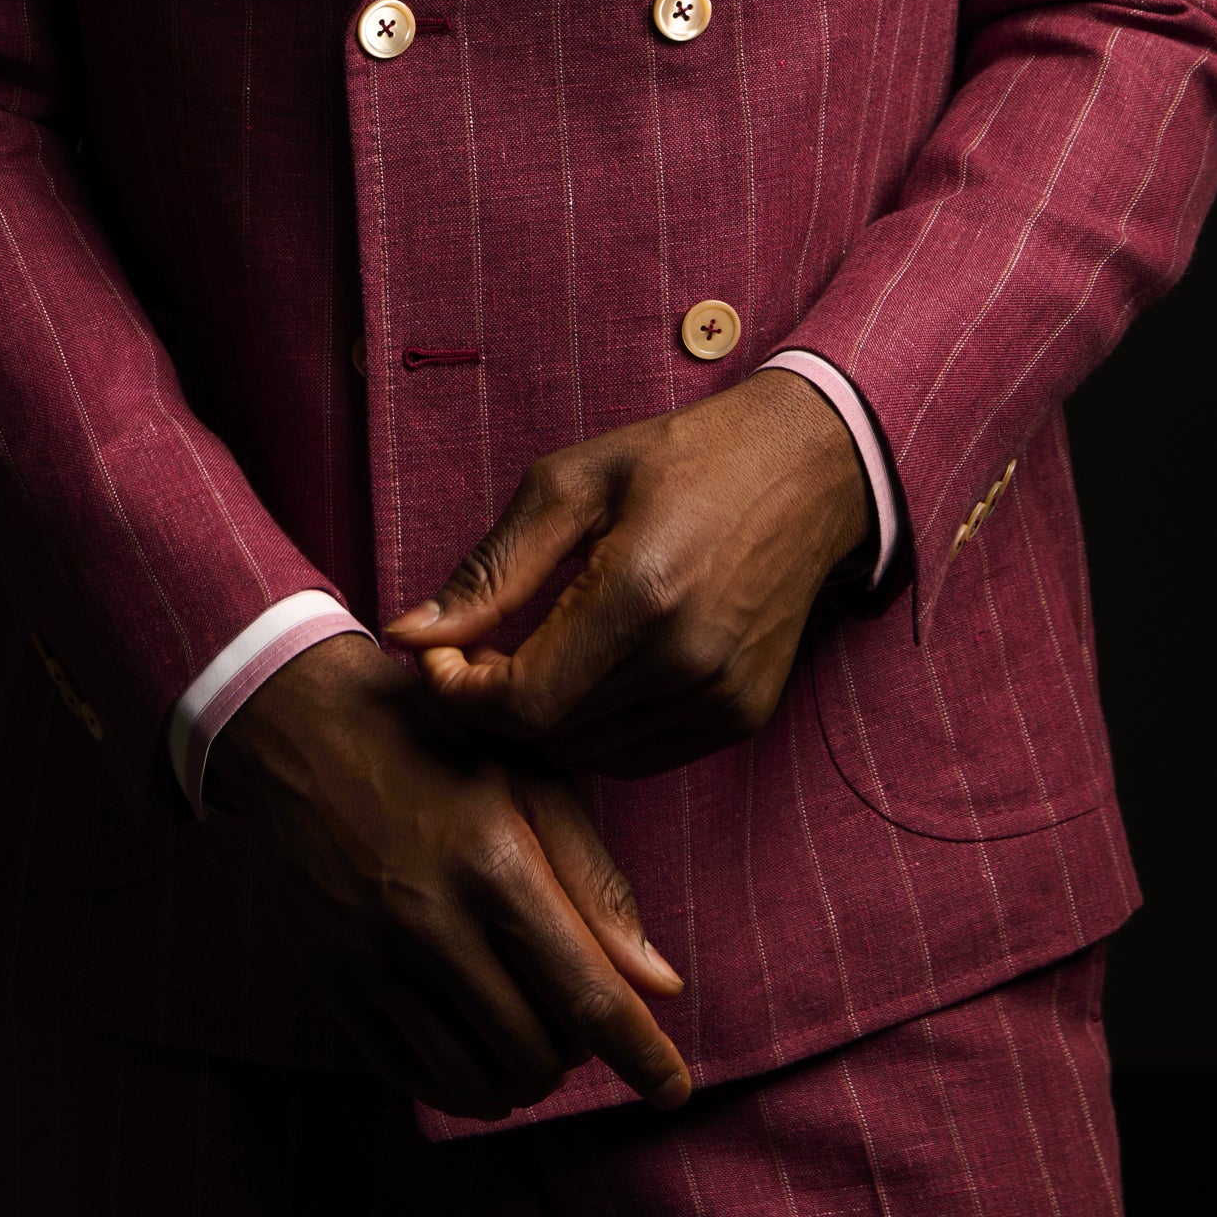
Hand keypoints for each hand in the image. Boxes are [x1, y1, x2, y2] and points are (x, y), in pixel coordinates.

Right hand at [206, 631, 689, 1122]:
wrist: (301, 729)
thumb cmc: (436, 743)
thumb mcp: (531, 779)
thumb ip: (596, 884)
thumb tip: (661, 986)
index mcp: (496, 865)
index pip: (587, 996)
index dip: (642, 1058)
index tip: (675, 1091)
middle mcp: (432, 925)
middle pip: (537, 1051)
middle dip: (578, 1050)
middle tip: (578, 1008)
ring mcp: (374, 962)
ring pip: (476, 1080)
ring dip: (523, 1074)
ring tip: (533, 1030)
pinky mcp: (334, 984)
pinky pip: (412, 1076)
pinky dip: (463, 1086)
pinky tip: (482, 1055)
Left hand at [385, 370, 871, 777]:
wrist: (806, 470)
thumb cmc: (681, 461)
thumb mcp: (571, 485)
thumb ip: (491, 570)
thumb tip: (409, 634)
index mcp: (642, 593)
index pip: (523, 700)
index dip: (461, 692)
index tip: (438, 655)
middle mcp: (689, 660)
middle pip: (552, 732)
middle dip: (493, 703)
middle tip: (474, 652)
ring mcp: (724, 696)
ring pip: (592, 754)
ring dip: (543, 721)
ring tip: (527, 659)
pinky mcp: (744, 715)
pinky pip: (640, 755)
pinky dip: (596, 728)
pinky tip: (586, 674)